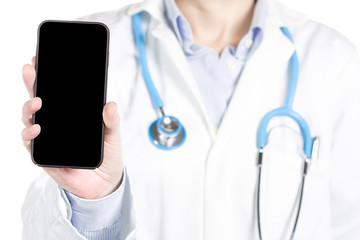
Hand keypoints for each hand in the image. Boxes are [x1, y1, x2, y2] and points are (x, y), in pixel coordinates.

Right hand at [21, 57, 123, 198]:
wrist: (105, 184)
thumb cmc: (107, 157)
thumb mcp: (113, 136)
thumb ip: (111, 121)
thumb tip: (111, 104)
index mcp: (71, 118)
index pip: (56, 95)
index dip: (46, 78)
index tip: (40, 60)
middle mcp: (56, 127)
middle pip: (39, 102)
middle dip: (32, 84)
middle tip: (31, 70)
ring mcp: (49, 141)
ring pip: (30, 120)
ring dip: (29, 109)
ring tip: (38, 102)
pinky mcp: (46, 157)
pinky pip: (32, 144)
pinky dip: (30, 135)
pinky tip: (37, 129)